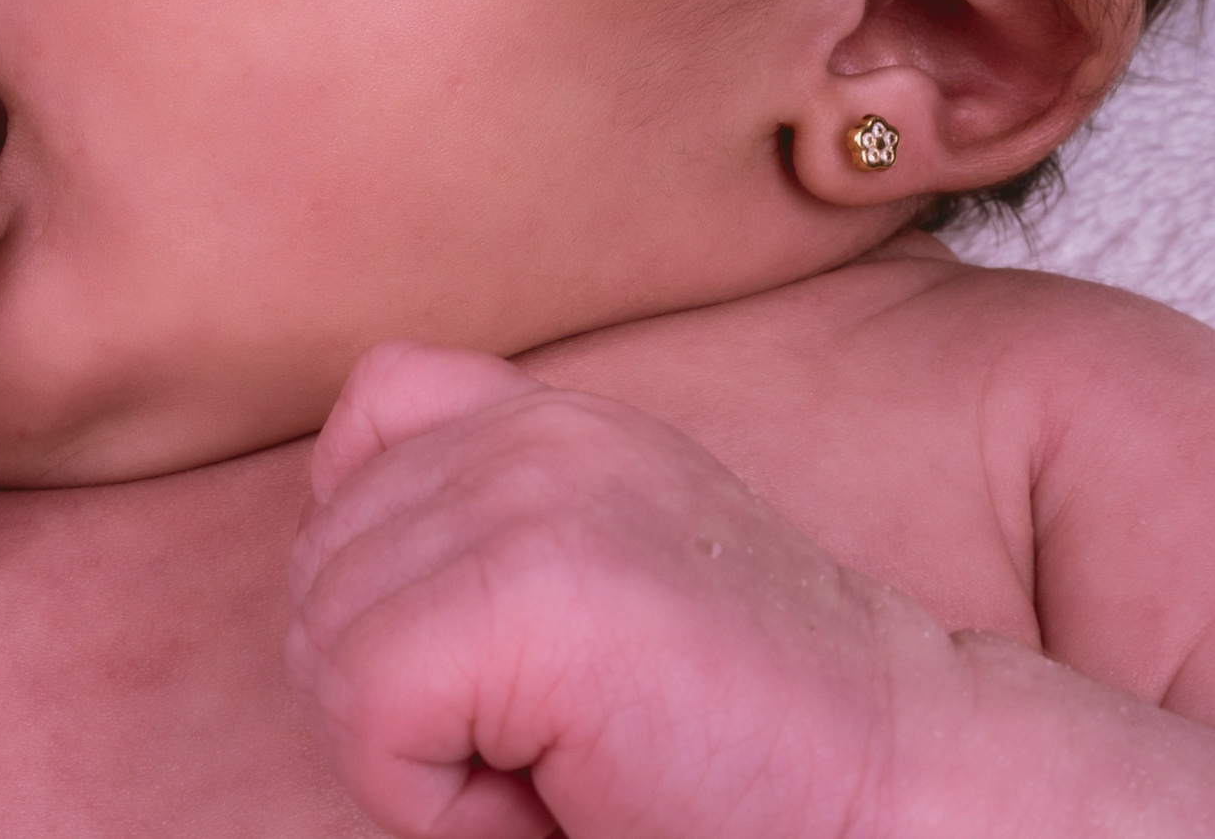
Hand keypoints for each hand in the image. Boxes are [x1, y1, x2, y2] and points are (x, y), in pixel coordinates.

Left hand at [287, 341, 957, 838]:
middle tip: (562, 737)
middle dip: (402, 697)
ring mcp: (530, 495)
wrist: (911, 793)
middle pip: (316, 575)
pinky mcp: (529, 587)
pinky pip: (366, 711)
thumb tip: (303, 572)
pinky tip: (564, 789)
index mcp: (543, 416)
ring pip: (329, 652)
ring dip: (424, 755)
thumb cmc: (731, 736)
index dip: (391, 587)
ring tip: (572, 758)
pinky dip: (435, 800)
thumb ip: (466, 524)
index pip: (356, 433)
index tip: (517, 668)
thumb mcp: (590, 577)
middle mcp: (530, 430)